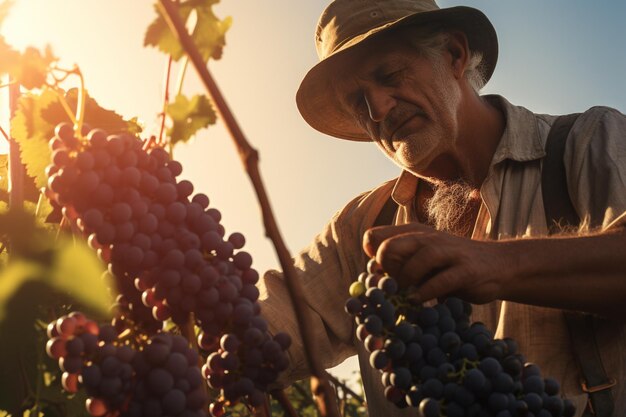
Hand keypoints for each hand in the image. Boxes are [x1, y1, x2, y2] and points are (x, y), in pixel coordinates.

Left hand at [363, 223, 513, 303]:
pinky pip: (440, 281)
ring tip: (405, 296)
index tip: (380, 274)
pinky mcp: (466, 269)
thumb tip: (371, 279)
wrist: (496, 266)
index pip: (374, 237)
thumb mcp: (421, 259)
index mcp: (412, 233)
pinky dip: (426, 293)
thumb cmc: (449, 266)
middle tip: (392, 286)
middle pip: (389, 246)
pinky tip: (419, 302)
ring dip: (406, 281)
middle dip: (385, 270)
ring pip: (418, 260)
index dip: (370, 258)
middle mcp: (427, 238)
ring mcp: (448, 252)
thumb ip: (399, 264)